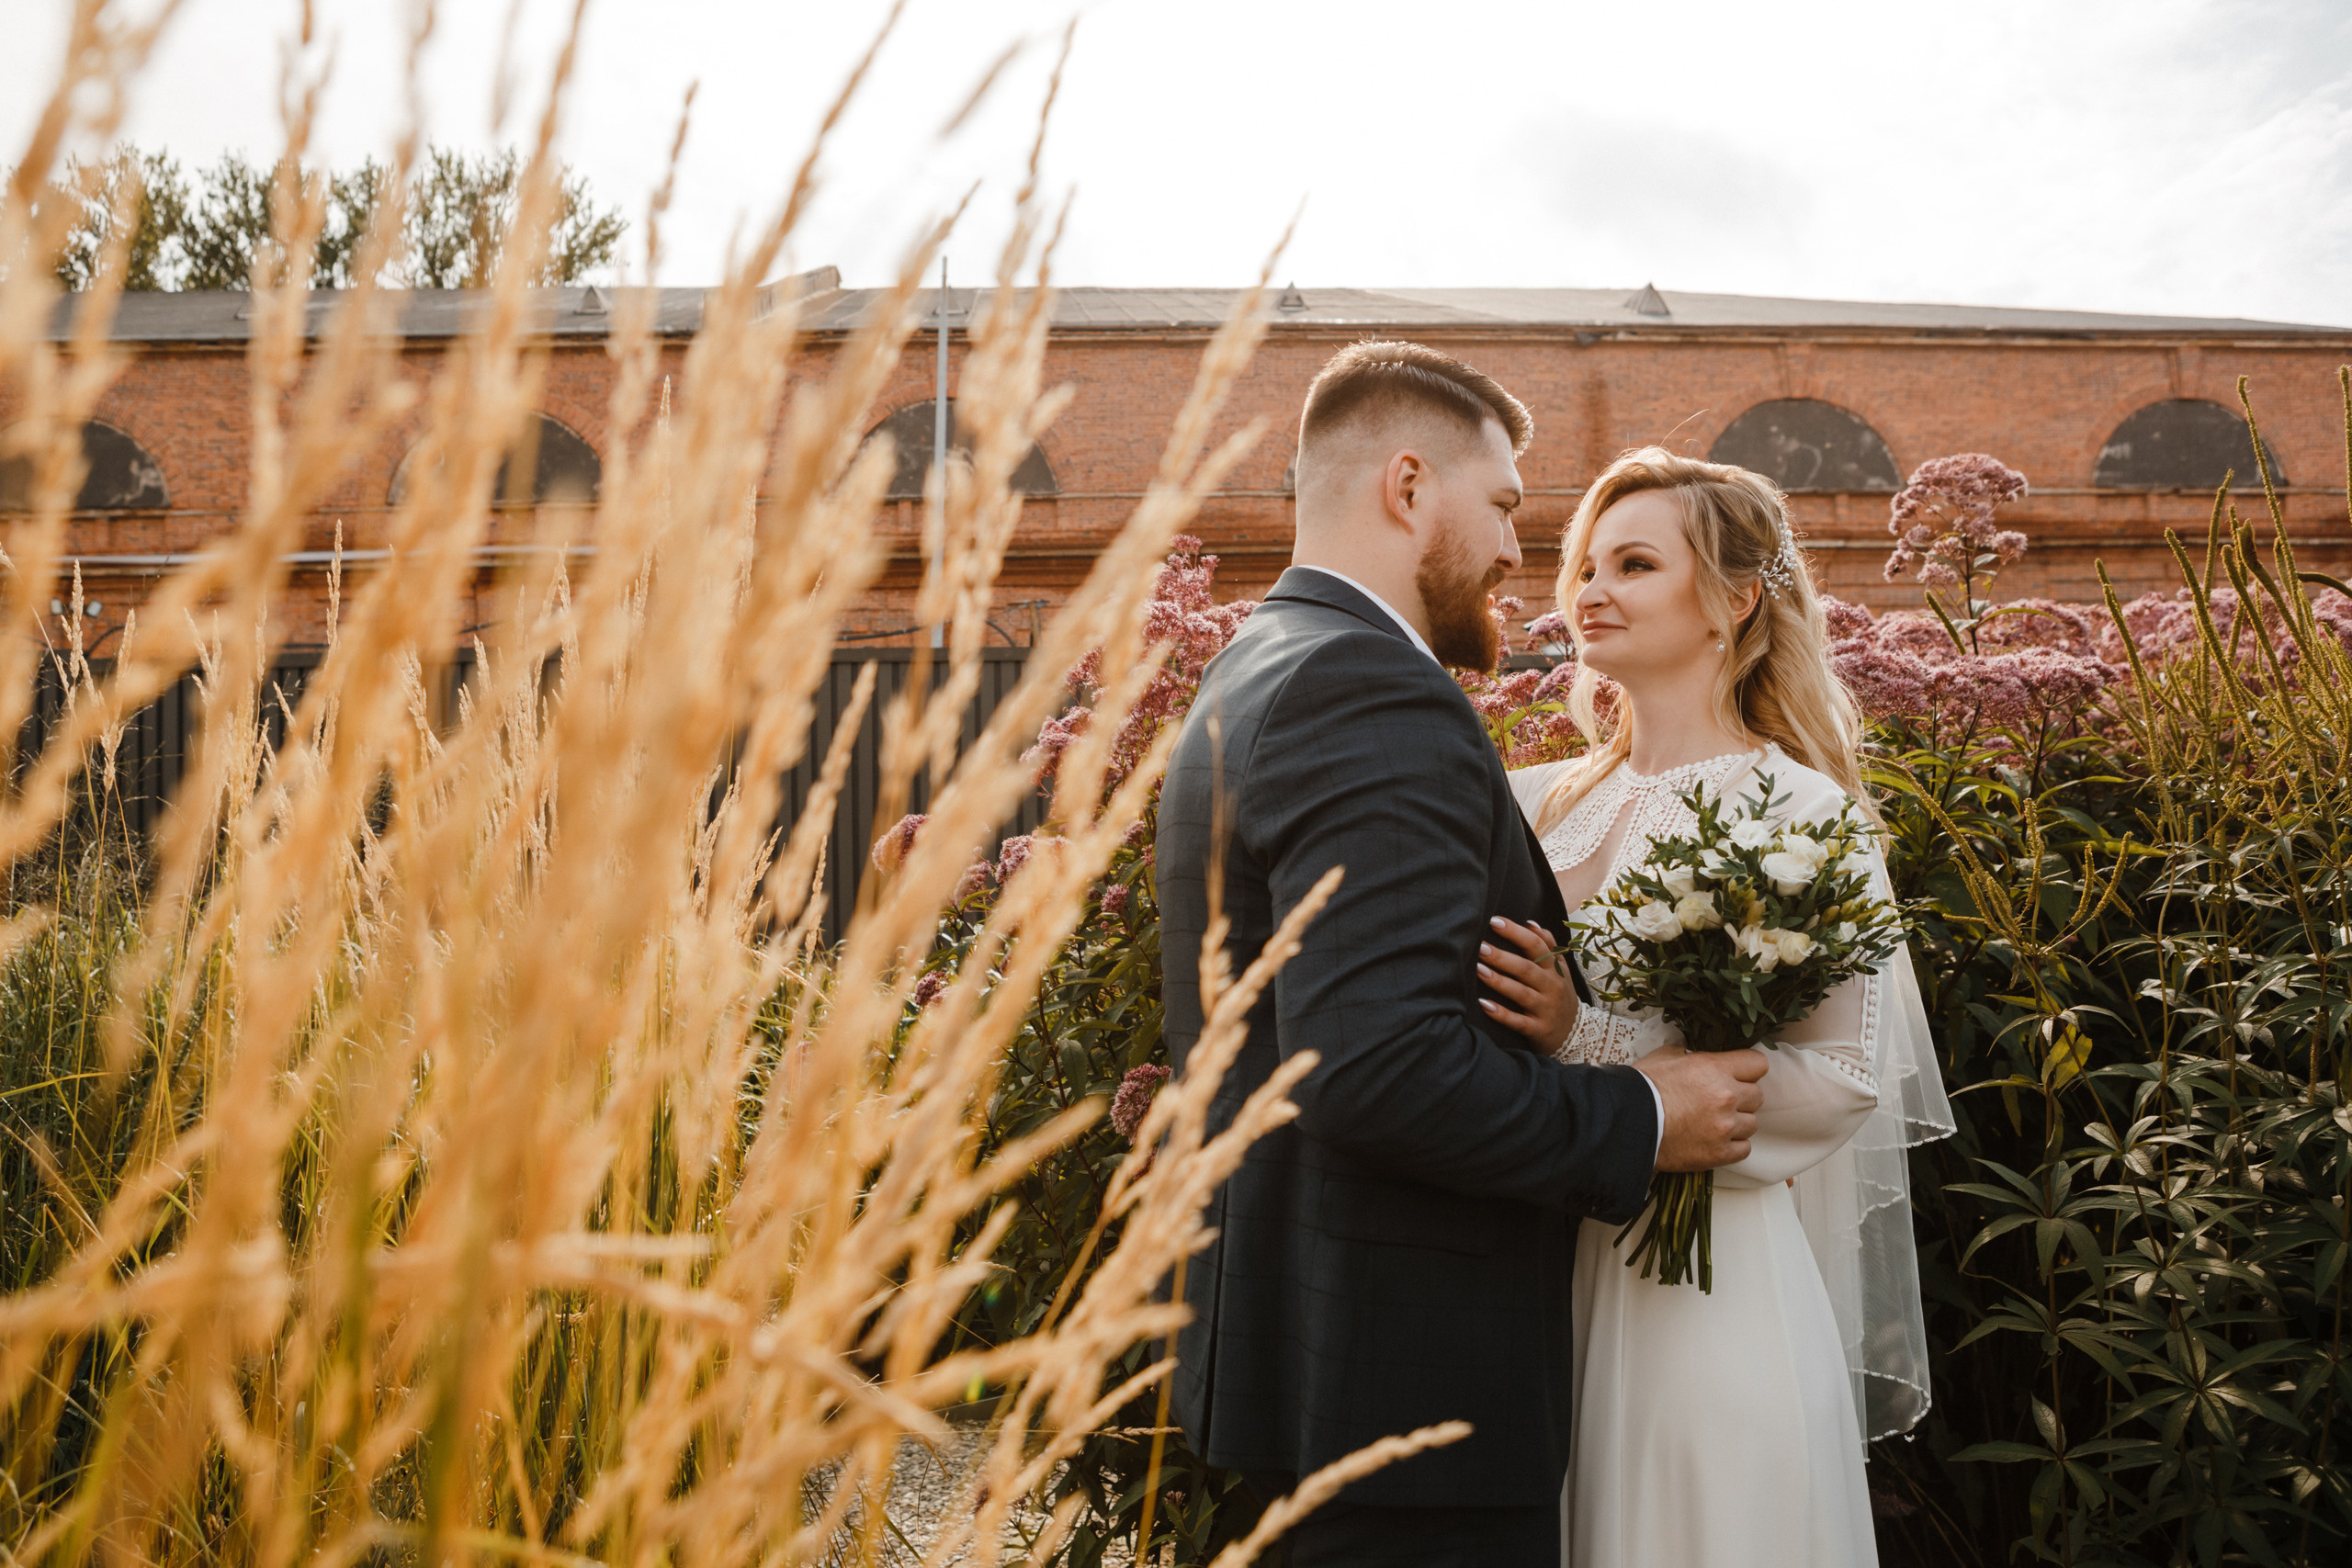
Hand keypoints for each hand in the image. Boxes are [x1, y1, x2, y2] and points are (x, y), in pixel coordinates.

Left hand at [1477, 916, 1575, 1050]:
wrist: (1578, 1033)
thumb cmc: (1560, 995)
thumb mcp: (1561, 970)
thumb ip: (1548, 946)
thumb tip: (1531, 923)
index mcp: (1554, 969)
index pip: (1537, 945)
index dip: (1516, 932)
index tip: (1494, 921)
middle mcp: (1551, 987)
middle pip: (1526, 968)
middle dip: (1502, 957)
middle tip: (1480, 947)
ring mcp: (1545, 1009)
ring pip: (1521, 993)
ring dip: (1499, 981)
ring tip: (1478, 970)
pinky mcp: (1538, 1029)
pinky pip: (1518, 1022)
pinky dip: (1501, 1014)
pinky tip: (1484, 1004)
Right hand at [1636, 1044, 1767, 1171]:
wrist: (1626, 1124)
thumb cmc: (1641, 1089)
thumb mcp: (1664, 1057)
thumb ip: (1687, 1054)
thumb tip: (1692, 1054)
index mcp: (1715, 1069)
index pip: (1758, 1064)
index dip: (1748, 1069)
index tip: (1738, 1075)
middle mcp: (1726, 1097)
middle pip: (1757, 1096)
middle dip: (1741, 1097)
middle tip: (1719, 1101)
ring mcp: (1725, 1127)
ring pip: (1752, 1124)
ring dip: (1737, 1122)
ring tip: (1713, 1123)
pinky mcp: (1719, 1153)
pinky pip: (1744, 1149)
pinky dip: (1732, 1145)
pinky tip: (1715, 1140)